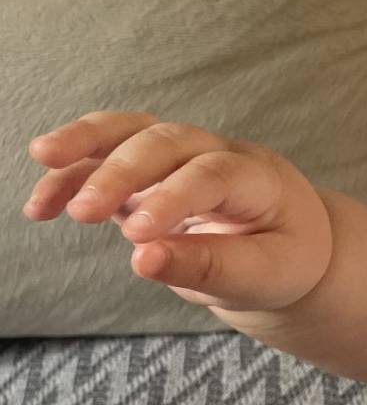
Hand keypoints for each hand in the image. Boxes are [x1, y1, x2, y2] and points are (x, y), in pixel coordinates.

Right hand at [22, 110, 332, 317]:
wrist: (288, 244)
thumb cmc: (282, 258)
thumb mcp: (264, 274)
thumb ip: (211, 268)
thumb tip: (142, 260)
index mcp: (260, 179)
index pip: (215, 174)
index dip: (175, 198)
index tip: (138, 236)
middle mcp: (219, 154)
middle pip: (168, 141)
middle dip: (123, 170)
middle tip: (84, 212)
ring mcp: (182, 158)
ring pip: (134, 130)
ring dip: (87, 140)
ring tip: (43, 158)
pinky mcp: (150, 173)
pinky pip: (108, 158)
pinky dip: (72, 173)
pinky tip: (41, 205)